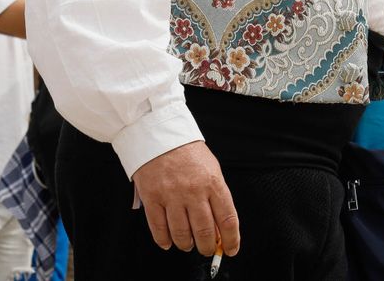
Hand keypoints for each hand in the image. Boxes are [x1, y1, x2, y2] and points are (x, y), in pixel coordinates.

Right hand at [130, 141, 239, 257]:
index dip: (231, 240)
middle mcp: (194, 191)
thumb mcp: (211, 169)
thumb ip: (216, 197)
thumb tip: (220, 228)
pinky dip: (165, 241)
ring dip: (186, 245)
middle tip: (207, 249)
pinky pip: (159, 229)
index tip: (230, 249)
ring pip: (182, 234)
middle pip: (205, 232)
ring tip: (188, 244)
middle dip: (208, 247)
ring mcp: (171, 195)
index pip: (227, 219)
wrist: (160, 134)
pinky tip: (169, 241)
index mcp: (213, 182)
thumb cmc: (188, 152)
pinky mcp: (152, 198)